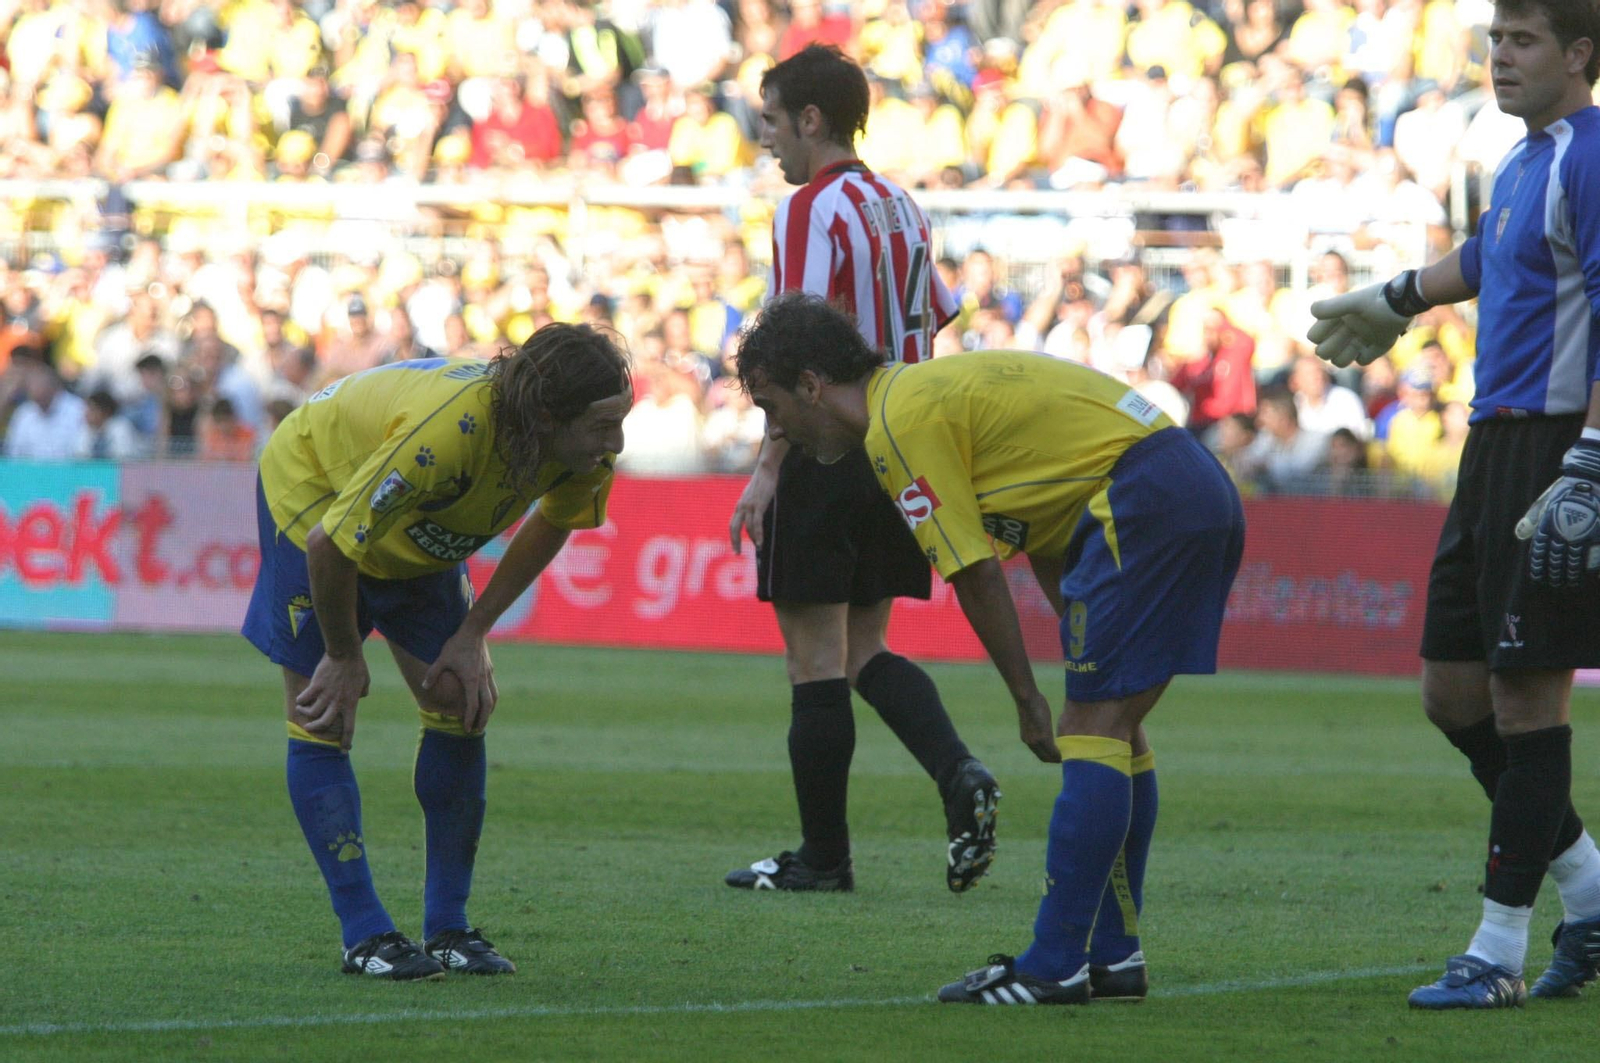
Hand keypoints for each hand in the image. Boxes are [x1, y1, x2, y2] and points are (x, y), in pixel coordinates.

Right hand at [295, 653, 369, 750]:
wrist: (345, 652)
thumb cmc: (357, 666)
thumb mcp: (365, 681)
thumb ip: (362, 692)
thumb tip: (361, 696)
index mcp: (351, 704)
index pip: (349, 728)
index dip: (346, 741)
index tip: (344, 750)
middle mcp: (337, 702)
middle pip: (324, 724)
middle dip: (315, 729)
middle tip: (309, 728)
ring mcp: (326, 694)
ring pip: (312, 712)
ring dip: (305, 712)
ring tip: (301, 708)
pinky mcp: (316, 685)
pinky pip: (304, 698)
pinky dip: (301, 701)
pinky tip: (300, 699)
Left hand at [423, 629, 498, 732]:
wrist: (474, 630)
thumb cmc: (457, 645)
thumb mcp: (442, 659)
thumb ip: (433, 674)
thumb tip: (424, 686)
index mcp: (471, 681)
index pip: (473, 705)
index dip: (470, 718)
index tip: (467, 728)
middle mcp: (482, 680)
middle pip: (487, 705)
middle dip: (483, 719)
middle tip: (478, 729)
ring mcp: (488, 674)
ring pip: (493, 697)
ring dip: (490, 710)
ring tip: (485, 718)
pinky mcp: (489, 669)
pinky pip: (493, 688)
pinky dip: (491, 698)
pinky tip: (487, 700)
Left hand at [728, 463, 776, 552]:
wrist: (765, 470)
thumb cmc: (761, 482)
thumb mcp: (752, 496)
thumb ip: (751, 506)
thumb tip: (754, 516)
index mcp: (739, 505)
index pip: (732, 524)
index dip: (733, 537)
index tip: (735, 547)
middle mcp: (741, 507)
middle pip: (734, 527)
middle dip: (735, 541)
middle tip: (737, 553)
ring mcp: (749, 506)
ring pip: (747, 527)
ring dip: (752, 539)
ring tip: (758, 547)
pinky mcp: (758, 505)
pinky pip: (757, 523)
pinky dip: (758, 534)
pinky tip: (760, 542)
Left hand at [1016, 691, 1060, 763]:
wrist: (1027, 699)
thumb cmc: (1031, 704)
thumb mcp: (1035, 719)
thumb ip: (1040, 728)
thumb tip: (1046, 729)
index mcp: (1027, 739)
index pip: (1039, 754)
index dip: (1048, 757)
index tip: (1057, 756)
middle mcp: (1030, 742)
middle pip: (1044, 758)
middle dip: (1054, 760)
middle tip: (1064, 759)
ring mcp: (1036, 741)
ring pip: (1048, 756)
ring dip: (1057, 758)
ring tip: (1065, 757)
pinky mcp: (1042, 737)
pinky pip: (1052, 750)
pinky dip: (1059, 753)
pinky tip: (1064, 753)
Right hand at [1306, 275, 1417, 367]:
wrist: (1405, 302)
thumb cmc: (1377, 300)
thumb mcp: (1354, 301)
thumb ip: (1332, 307)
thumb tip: (1312, 311)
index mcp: (1336, 319)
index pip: (1314, 337)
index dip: (1321, 336)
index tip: (1337, 326)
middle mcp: (1345, 330)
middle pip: (1324, 352)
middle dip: (1333, 347)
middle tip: (1350, 335)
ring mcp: (1360, 339)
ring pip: (1340, 360)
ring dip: (1346, 356)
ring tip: (1359, 344)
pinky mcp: (1376, 346)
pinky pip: (1363, 360)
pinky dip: (1366, 356)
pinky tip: (1375, 343)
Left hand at [1516, 438, 1599, 585]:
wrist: (1593, 478)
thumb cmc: (1567, 489)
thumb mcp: (1546, 501)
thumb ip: (1532, 518)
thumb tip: (1519, 535)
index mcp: (1549, 525)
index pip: (1541, 552)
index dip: (1539, 566)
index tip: (1537, 576)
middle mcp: (1565, 533)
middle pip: (1558, 560)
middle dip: (1555, 573)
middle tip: (1554, 583)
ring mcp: (1584, 534)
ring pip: (1576, 561)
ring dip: (1572, 574)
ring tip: (1569, 582)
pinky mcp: (1599, 535)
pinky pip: (1595, 556)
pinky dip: (1592, 567)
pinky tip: (1590, 575)